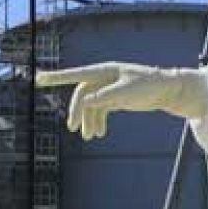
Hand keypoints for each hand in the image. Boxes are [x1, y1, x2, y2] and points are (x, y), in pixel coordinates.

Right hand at [35, 62, 207, 139]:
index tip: (39, 78)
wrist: (168, 90)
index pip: (77, 75)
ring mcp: (109, 88)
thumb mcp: (128, 92)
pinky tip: (99, 134)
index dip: (57, 77)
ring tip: (90, 137)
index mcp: (105, 71)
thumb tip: (85, 102)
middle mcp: (104, 78)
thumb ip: (106, 96)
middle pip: (82, 95)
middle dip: (77, 112)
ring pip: (91, 105)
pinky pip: (100, 110)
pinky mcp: (115, 98)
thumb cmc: (150, 86)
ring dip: (89, 121)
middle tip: (73, 128)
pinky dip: (98, 122)